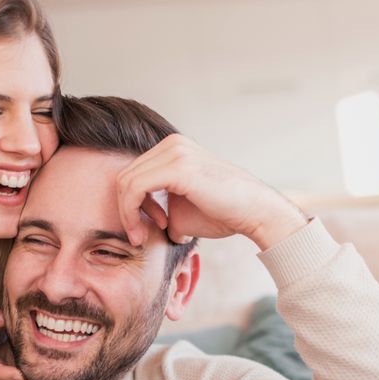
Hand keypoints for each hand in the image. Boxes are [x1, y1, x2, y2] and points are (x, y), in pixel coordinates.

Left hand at [116, 135, 306, 250]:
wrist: (254, 212)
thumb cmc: (222, 213)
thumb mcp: (180, 209)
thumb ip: (157, 208)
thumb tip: (139, 223)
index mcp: (172, 149)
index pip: (133, 174)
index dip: (131, 205)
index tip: (147, 228)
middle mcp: (171, 144)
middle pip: (125, 176)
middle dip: (126, 210)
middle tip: (138, 235)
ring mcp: (174, 151)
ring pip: (126, 182)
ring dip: (128, 214)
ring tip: (142, 235)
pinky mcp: (177, 167)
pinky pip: (135, 187)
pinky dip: (132, 211)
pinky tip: (152, 228)